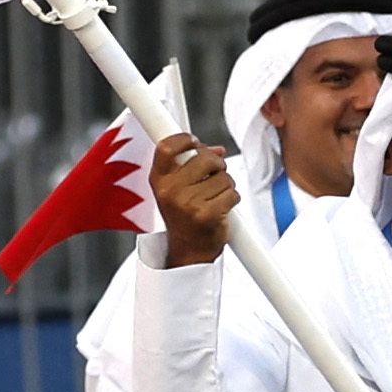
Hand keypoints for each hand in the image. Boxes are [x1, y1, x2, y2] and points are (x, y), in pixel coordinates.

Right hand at [148, 133, 236, 267]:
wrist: (188, 252)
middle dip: (216, 164)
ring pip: (223, 176)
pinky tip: (221, 208)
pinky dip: (232, 199)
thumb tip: (217, 150)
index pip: (167, 147)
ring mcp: (187, 203)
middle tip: (213, 176)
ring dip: (226, 185)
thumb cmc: (184, 216)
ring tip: (214, 198)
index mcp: (159, 180)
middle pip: (204, 157)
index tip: (195, 143)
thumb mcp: (176, 189)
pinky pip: (232, 193)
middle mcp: (169, 191)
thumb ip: (192, 165)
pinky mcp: (206, 215)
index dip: (185, 139)